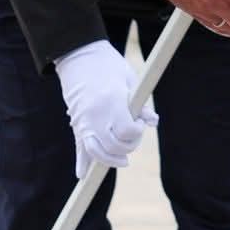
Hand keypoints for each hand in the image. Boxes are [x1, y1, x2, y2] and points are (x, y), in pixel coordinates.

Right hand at [53, 39, 156, 177]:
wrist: (79, 54)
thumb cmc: (108, 64)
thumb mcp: (129, 79)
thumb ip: (139, 103)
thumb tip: (153, 121)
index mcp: (111, 102)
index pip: (127, 132)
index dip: (138, 131)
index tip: (141, 121)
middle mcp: (95, 115)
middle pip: (113, 146)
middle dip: (128, 146)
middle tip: (135, 134)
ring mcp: (83, 120)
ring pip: (95, 152)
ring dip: (110, 159)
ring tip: (123, 160)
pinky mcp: (76, 122)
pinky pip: (78, 147)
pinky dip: (82, 162)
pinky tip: (83, 175)